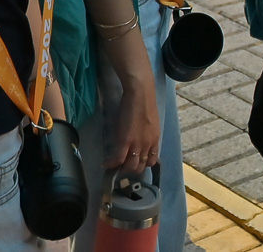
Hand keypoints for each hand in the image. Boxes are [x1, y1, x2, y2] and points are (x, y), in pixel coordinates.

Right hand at [110, 55, 161, 174]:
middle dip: (131, 169)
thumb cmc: (145, 102)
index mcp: (155, 139)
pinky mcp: (126, 140)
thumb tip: (139, 139)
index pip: (152, 160)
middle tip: (122, 166)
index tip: (135, 164)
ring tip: (114, 166)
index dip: (143, 165)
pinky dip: (111, 164)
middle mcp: (148, 145)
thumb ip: (147, 134)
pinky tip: (106, 164)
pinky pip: (118, 159)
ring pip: (130, 166)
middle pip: (141, 166)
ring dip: (122, 168)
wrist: (141, 93)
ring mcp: (137, 144)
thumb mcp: (151, 122)